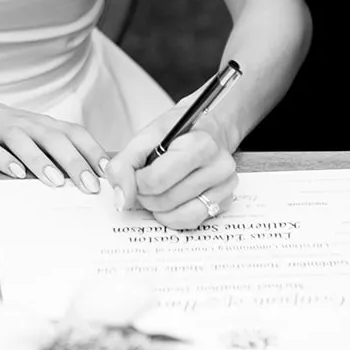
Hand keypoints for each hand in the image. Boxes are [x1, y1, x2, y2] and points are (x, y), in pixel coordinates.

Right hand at [0, 95, 105, 194]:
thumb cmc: (5, 134)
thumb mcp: (32, 137)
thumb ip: (56, 153)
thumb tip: (89, 181)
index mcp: (43, 125)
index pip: (74, 133)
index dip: (93, 151)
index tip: (109, 173)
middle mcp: (26, 124)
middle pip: (53, 138)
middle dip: (74, 162)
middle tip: (90, 186)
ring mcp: (1, 130)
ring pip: (24, 141)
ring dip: (41, 161)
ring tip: (56, 182)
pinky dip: (4, 161)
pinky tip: (16, 175)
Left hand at [105, 104, 237, 229]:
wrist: (207, 128)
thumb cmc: (177, 132)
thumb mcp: (145, 137)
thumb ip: (124, 165)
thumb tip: (122, 198)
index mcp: (199, 145)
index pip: (156, 180)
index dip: (137, 182)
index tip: (137, 173)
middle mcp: (218, 166)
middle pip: (166, 200)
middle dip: (146, 196)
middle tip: (145, 183)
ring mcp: (225, 186)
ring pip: (179, 215)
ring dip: (159, 208)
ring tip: (157, 190)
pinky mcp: (226, 201)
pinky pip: (193, 221)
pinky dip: (175, 215)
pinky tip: (171, 201)